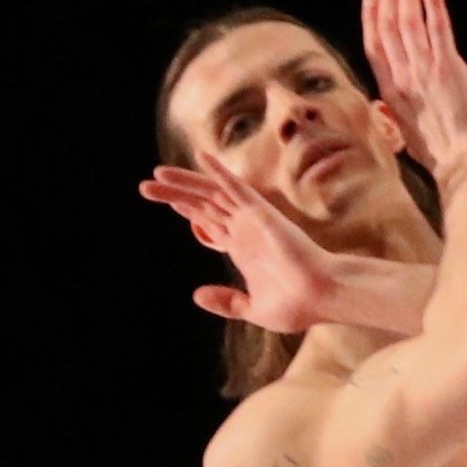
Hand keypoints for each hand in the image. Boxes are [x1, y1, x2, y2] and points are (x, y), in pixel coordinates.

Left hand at [138, 158, 336, 329]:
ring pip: (212, 192)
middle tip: (145, 186)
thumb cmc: (296, 306)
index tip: (167, 200)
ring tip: (156, 175)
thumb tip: (196, 295)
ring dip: (184, 182)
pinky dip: (218, 172)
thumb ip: (227, 302)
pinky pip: (236, 187)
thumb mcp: (253, 309)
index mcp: (242, 248)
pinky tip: (200, 157)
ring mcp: (252, 219)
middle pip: (203, 203)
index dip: (187, 209)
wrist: (321, 298)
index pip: (209, 221)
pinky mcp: (261, 213)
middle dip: (174, 194)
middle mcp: (244, 229)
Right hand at [361, 0, 466, 174]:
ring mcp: (424, 72)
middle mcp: (404, 79)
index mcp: (392, 96)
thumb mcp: (408, 138)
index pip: (375, 50)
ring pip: (408, 22)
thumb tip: (383, 107)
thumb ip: (395, 117)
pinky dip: (432, 2)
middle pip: (388, 29)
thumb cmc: (442, 157)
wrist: (463, 165)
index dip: (371, 21)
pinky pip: (437, 26)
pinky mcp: (448, 67)